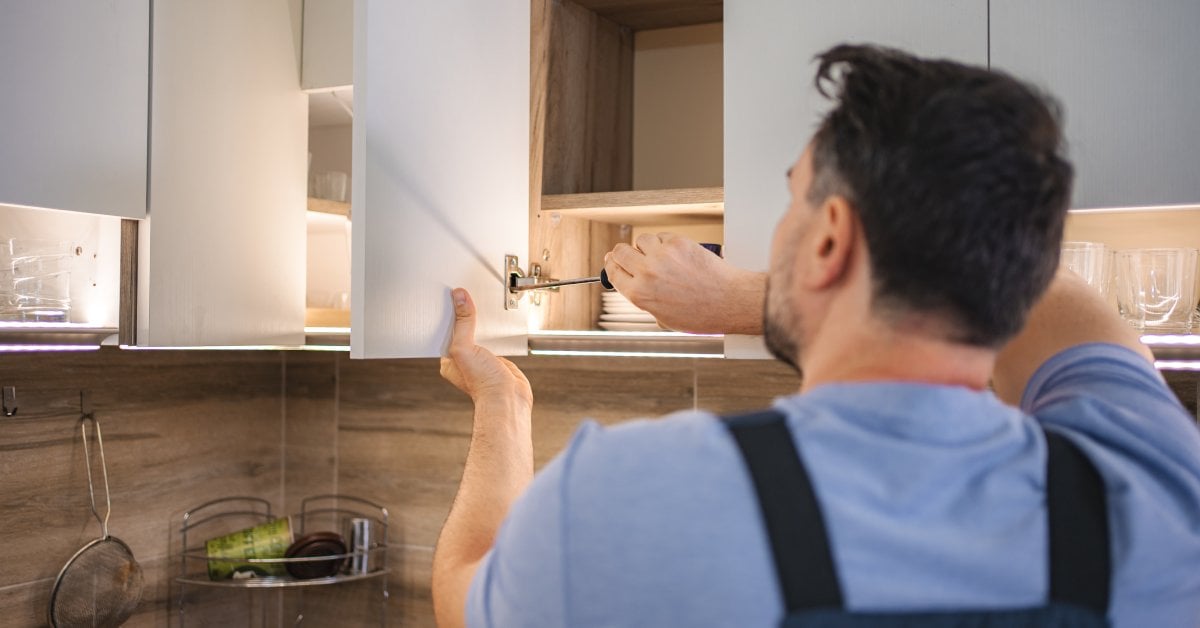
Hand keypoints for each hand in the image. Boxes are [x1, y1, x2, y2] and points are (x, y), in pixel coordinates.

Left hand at [439, 288, 532, 406]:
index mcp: (449, 360)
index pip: (445, 331)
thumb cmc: (483, 383)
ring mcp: (482, 358)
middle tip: (466, 296)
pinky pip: (495, 338)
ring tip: (481, 304)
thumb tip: (460, 299)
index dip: (448, 315)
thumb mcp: (465, 348)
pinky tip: (498, 321)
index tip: (451, 298)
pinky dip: (497, 330)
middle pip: (463, 330)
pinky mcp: (498, 358)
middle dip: (465, 316)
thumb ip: (463, 323)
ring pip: (480, 333)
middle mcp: (464, 359)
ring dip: (482, 322)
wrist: (509, 399)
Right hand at [604, 233, 765, 334]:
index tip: (613, 261)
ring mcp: (662, 256)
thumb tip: (632, 285)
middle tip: (628, 253)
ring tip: (657, 255)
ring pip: (641, 239)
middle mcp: (647, 273)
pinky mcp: (678, 243)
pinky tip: (674, 253)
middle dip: (622, 252)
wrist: (728, 301)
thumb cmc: (700, 314)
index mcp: (639, 294)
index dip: (611, 265)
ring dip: (646, 246)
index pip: (613, 271)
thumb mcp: (664, 317)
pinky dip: (665, 242)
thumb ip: (644, 300)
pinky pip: (662, 236)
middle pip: (620, 251)